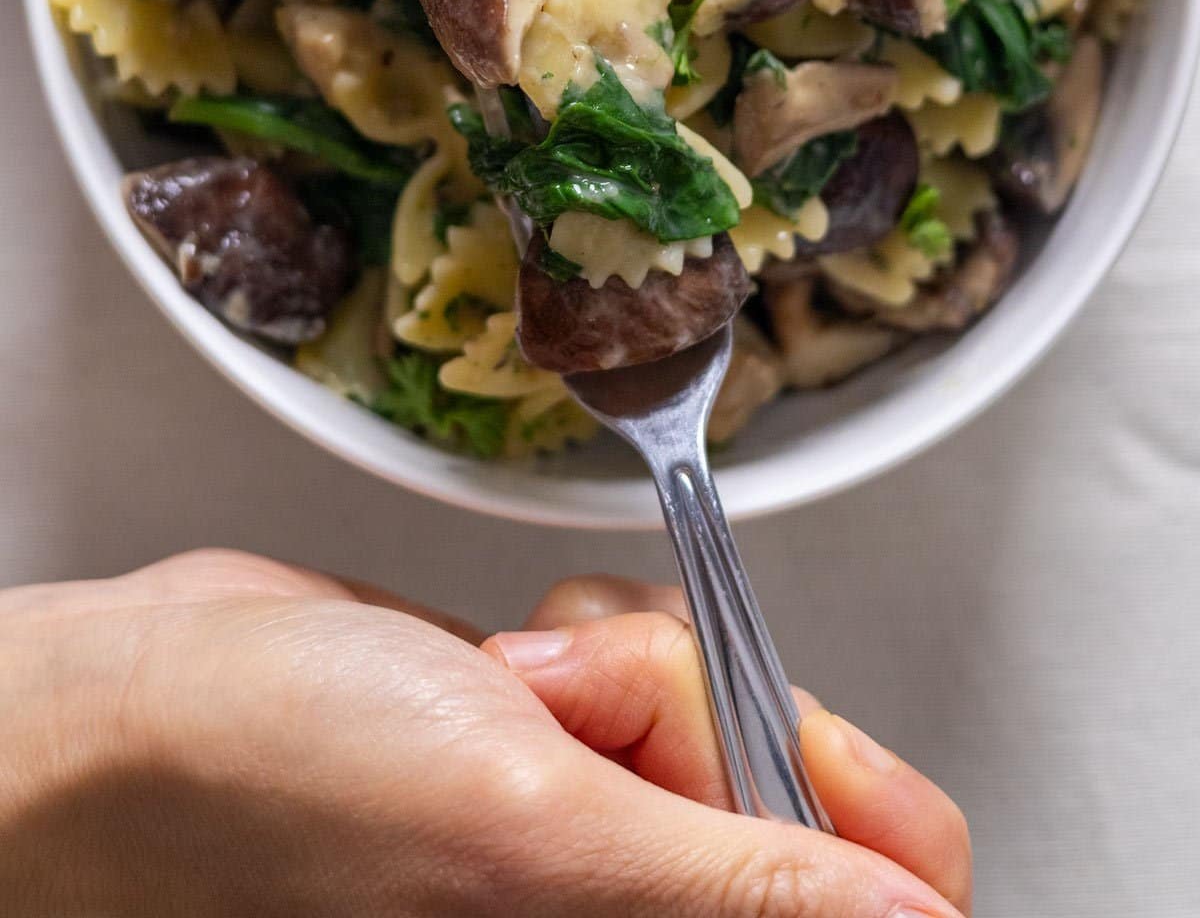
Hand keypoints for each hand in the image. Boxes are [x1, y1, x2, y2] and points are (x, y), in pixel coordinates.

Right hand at [0, 549, 968, 916]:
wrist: (155, 702)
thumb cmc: (279, 784)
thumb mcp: (527, 842)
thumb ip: (729, 888)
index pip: (877, 911)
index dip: (868, 817)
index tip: (798, 739)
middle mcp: (634, 908)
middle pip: (799, 784)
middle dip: (697, 704)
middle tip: (585, 715)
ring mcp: (604, 824)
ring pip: (720, 703)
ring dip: (625, 663)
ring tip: (510, 691)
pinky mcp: (570, 744)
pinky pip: (655, 662)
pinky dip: (593, 638)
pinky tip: (501, 666)